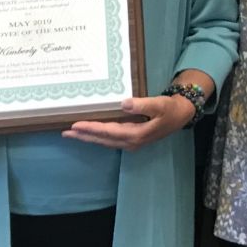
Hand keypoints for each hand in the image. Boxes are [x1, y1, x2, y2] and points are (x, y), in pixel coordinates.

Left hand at [64, 95, 194, 151]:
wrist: (180, 116)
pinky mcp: (131, 139)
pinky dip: (97, 137)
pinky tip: (90, 133)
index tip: (76, 125)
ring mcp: (131, 142)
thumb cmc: (170, 109)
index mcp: (136, 134)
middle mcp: (131, 142)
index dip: (91, 129)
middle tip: (65, 133)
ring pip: (105, 141)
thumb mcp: (159, 104)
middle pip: (103, 140)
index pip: (108, 132)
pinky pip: (110, 140)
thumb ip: (142, 104)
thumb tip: (123, 104)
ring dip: (88, 138)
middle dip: (84, 136)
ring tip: (72, 134)